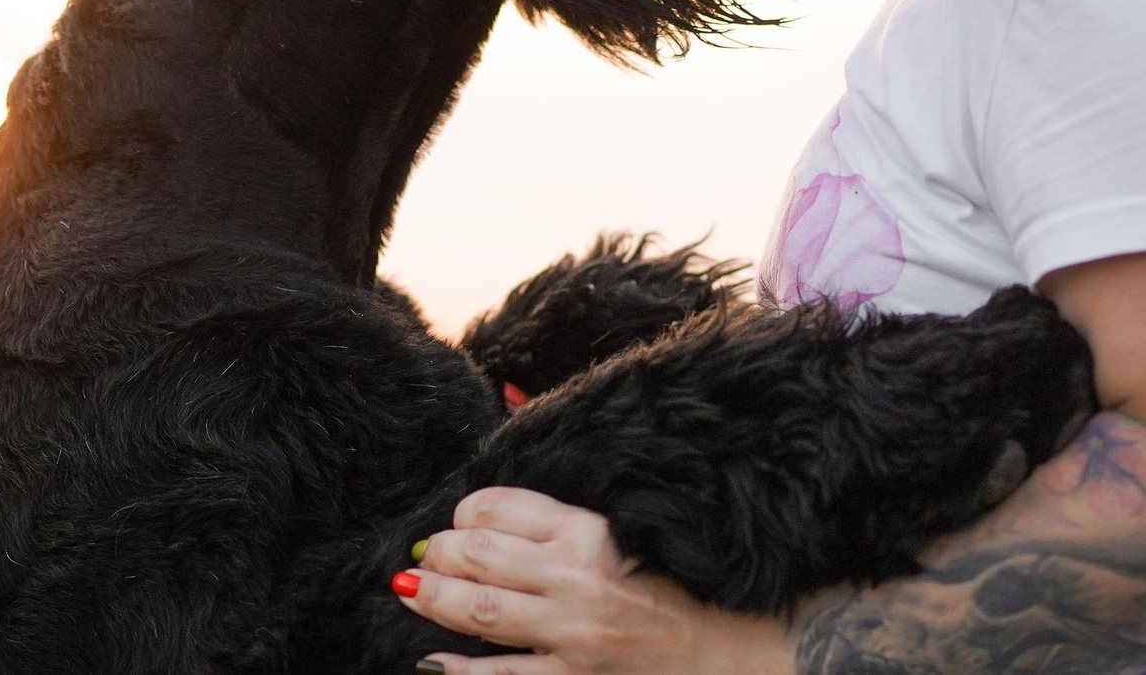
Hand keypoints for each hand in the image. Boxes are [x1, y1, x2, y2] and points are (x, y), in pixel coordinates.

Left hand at [393, 486, 795, 674]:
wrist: (735, 651)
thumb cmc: (680, 586)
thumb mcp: (626, 530)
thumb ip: (565, 512)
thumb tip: (501, 489)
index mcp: (590, 531)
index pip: (500, 507)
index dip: (466, 511)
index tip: (461, 519)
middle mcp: (578, 580)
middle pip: (479, 554)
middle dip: (440, 552)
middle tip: (426, 554)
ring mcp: (575, 635)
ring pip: (481, 611)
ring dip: (435, 598)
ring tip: (410, 589)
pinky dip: (459, 670)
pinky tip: (432, 659)